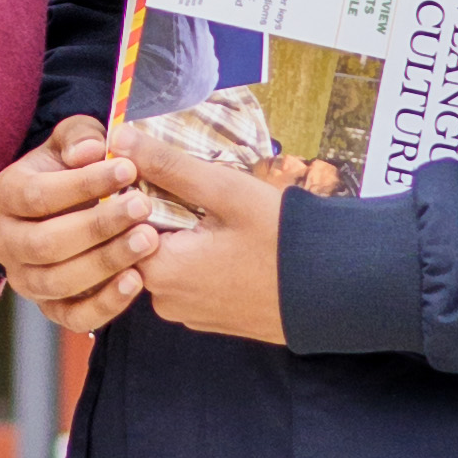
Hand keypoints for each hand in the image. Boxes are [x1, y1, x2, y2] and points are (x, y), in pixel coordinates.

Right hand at [0, 120, 153, 332]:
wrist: (74, 206)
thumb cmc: (76, 167)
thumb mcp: (76, 140)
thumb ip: (81, 138)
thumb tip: (88, 153)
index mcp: (5, 195)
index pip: (37, 196)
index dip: (83, 185)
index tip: (129, 170)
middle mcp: (4, 242)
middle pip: (44, 243)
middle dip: (98, 226)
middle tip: (143, 206)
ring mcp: (24, 279)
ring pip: (58, 282)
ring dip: (106, 262)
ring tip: (148, 240)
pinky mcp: (50, 308)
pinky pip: (73, 317)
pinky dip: (105, 304)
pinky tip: (136, 281)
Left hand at [126, 133, 290, 344]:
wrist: (338, 289)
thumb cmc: (282, 238)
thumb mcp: (224, 191)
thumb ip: (167, 166)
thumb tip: (118, 139)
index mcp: (158, 271)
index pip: (118, 225)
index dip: (133, 192)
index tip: (158, 171)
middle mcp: (164, 301)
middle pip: (142, 244)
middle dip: (159, 212)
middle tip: (199, 191)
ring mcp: (189, 314)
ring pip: (168, 262)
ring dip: (182, 234)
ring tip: (216, 212)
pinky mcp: (211, 318)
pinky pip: (191, 281)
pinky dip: (200, 258)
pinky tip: (228, 240)